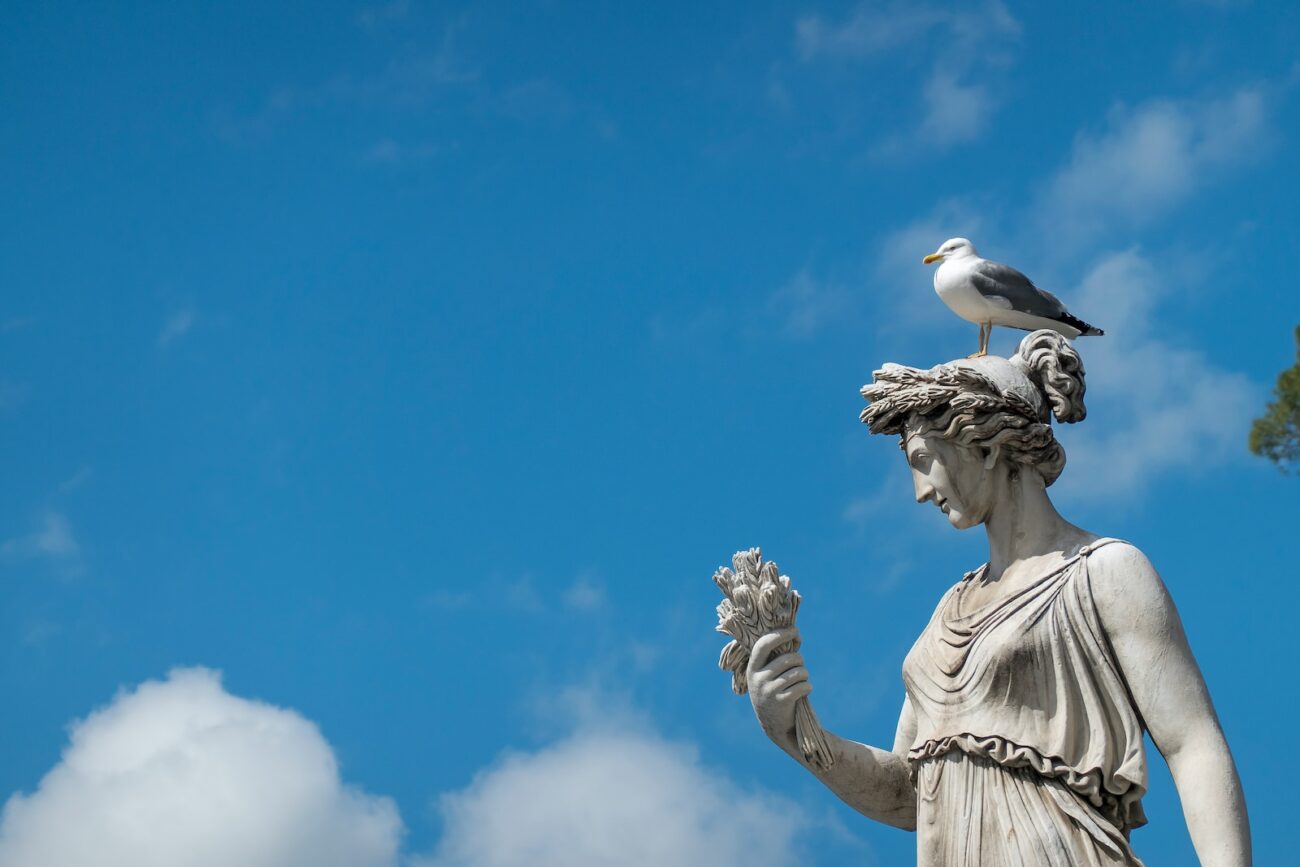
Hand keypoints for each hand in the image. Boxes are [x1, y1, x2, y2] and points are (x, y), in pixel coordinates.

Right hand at [747, 627, 811, 752]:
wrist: (774, 725)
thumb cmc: (773, 691)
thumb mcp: (766, 675)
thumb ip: (774, 657)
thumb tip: (795, 634)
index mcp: (752, 668)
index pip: (764, 644)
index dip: (780, 634)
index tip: (795, 630)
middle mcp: (758, 678)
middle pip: (789, 658)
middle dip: (800, 660)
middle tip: (799, 667)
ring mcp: (769, 690)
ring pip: (799, 672)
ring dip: (805, 675)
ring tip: (801, 681)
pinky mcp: (781, 701)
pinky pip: (803, 686)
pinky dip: (807, 687)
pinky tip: (804, 691)